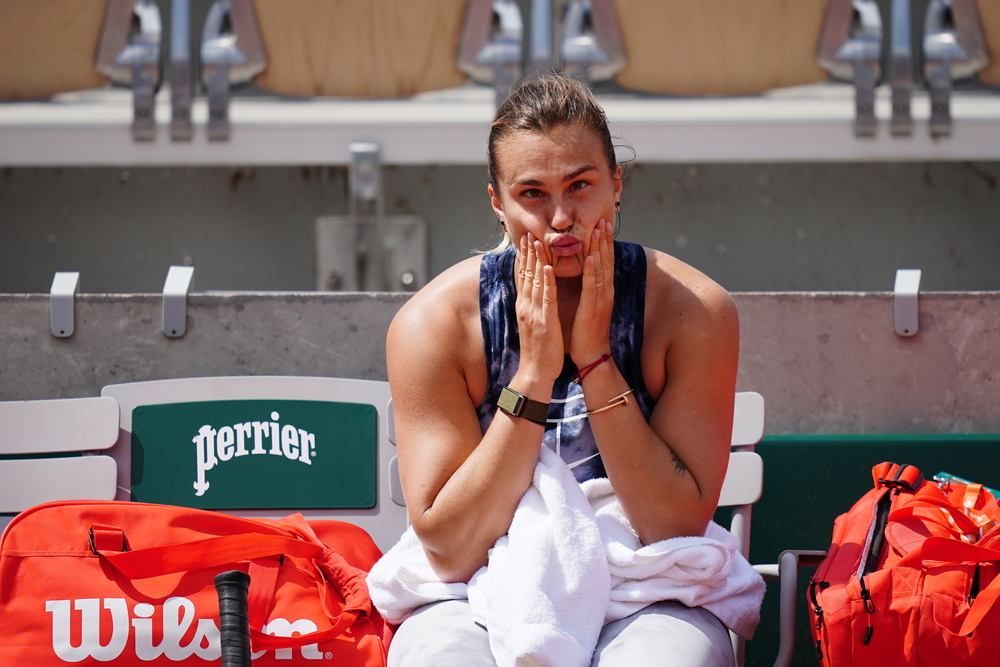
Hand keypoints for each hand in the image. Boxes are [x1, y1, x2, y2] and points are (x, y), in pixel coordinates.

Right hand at [514, 233, 563, 385]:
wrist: (535, 373)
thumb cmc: (538, 351)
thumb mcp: (533, 325)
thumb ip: (532, 308)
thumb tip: (533, 295)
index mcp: (525, 307)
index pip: (523, 278)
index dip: (524, 258)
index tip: (525, 241)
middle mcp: (526, 307)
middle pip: (525, 275)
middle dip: (527, 253)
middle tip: (527, 232)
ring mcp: (534, 314)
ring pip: (534, 282)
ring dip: (535, 260)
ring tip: (537, 241)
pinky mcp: (544, 322)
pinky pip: (546, 298)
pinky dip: (546, 282)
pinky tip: (547, 268)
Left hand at [570, 219, 614, 365]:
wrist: (592, 356)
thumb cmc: (587, 333)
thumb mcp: (590, 306)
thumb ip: (590, 290)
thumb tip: (588, 275)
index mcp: (603, 292)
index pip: (605, 262)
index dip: (605, 243)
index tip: (602, 225)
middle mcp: (605, 293)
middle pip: (606, 261)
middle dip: (604, 240)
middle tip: (602, 219)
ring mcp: (600, 300)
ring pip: (600, 269)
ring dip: (599, 248)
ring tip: (598, 230)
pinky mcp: (591, 309)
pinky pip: (591, 287)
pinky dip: (591, 271)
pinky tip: (590, 257)